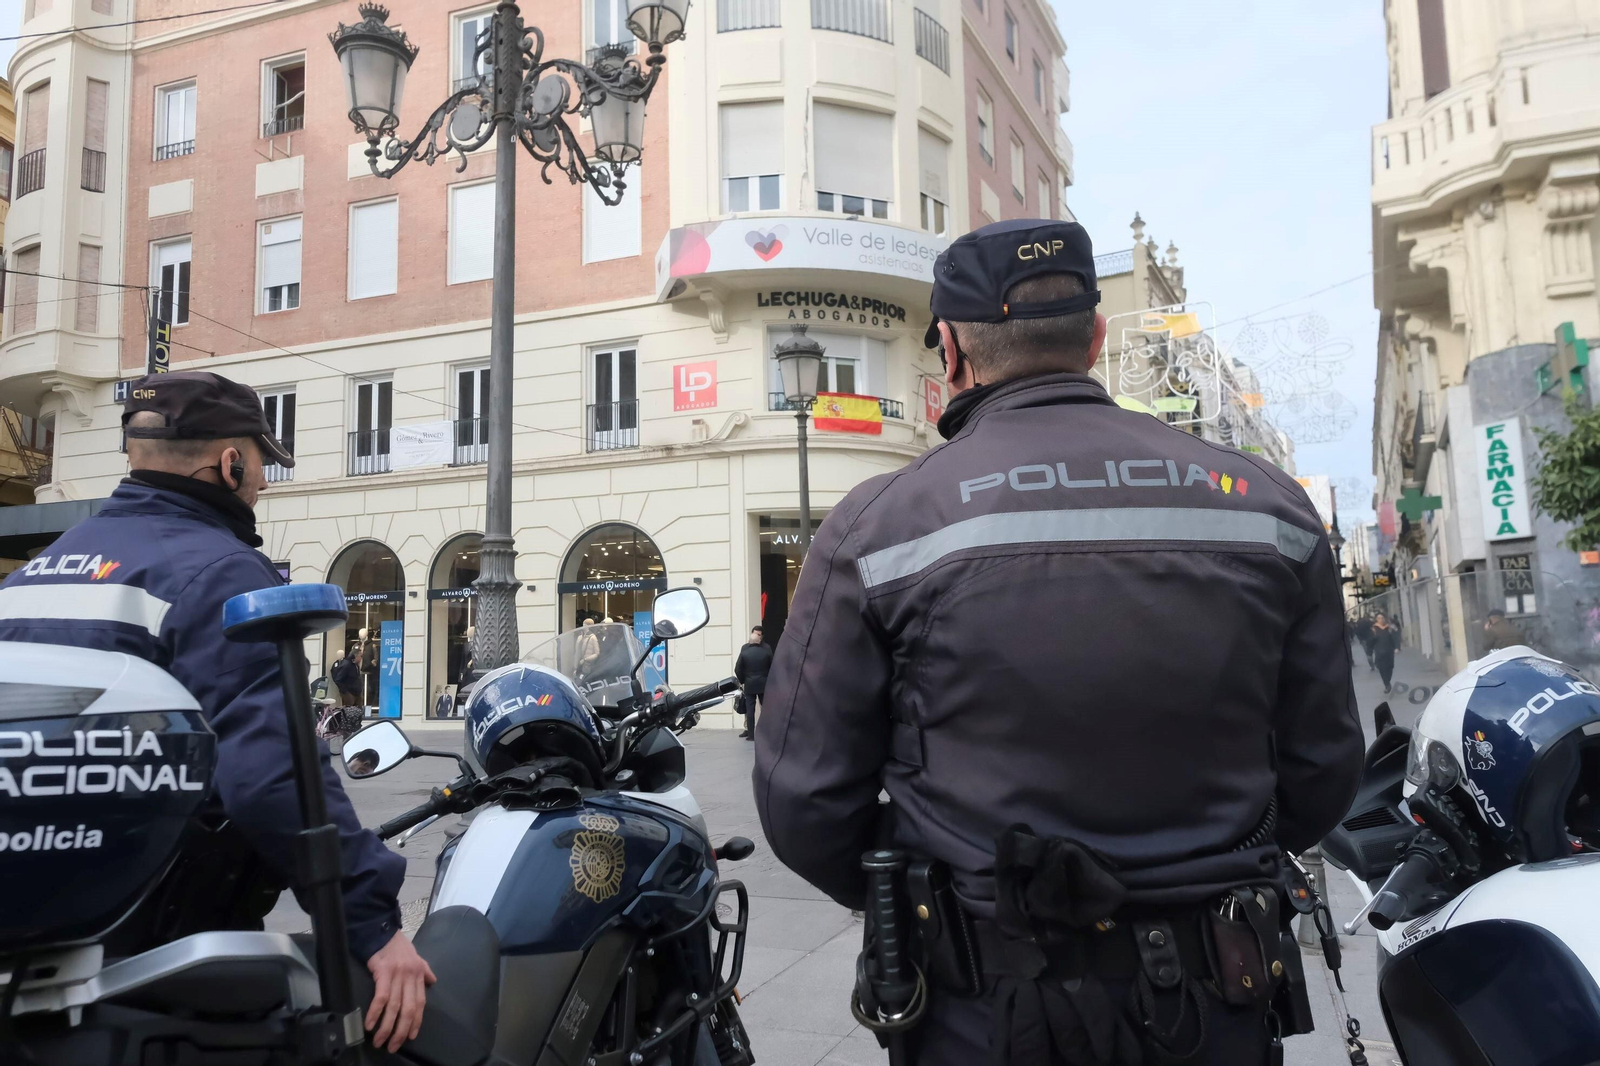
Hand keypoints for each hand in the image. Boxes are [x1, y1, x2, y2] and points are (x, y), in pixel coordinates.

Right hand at [365, 931, 436, 1051]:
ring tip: (380, 1041)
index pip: (420, 1004)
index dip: (416, 1022)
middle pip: (409, 1009)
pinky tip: (370, 1025)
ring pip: (395, 1007)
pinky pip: (381, 997)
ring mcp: (398, 975)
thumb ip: (425, 971)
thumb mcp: (417, 958)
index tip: (411, 1036)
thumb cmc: (399, 948)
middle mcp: (411, 977)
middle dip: (401, 1030)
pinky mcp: (383, 973)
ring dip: (386, 1027)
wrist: (383, 932)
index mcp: (419, 975)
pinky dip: (376, 1013)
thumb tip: (433, 981)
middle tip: (393, 1045)